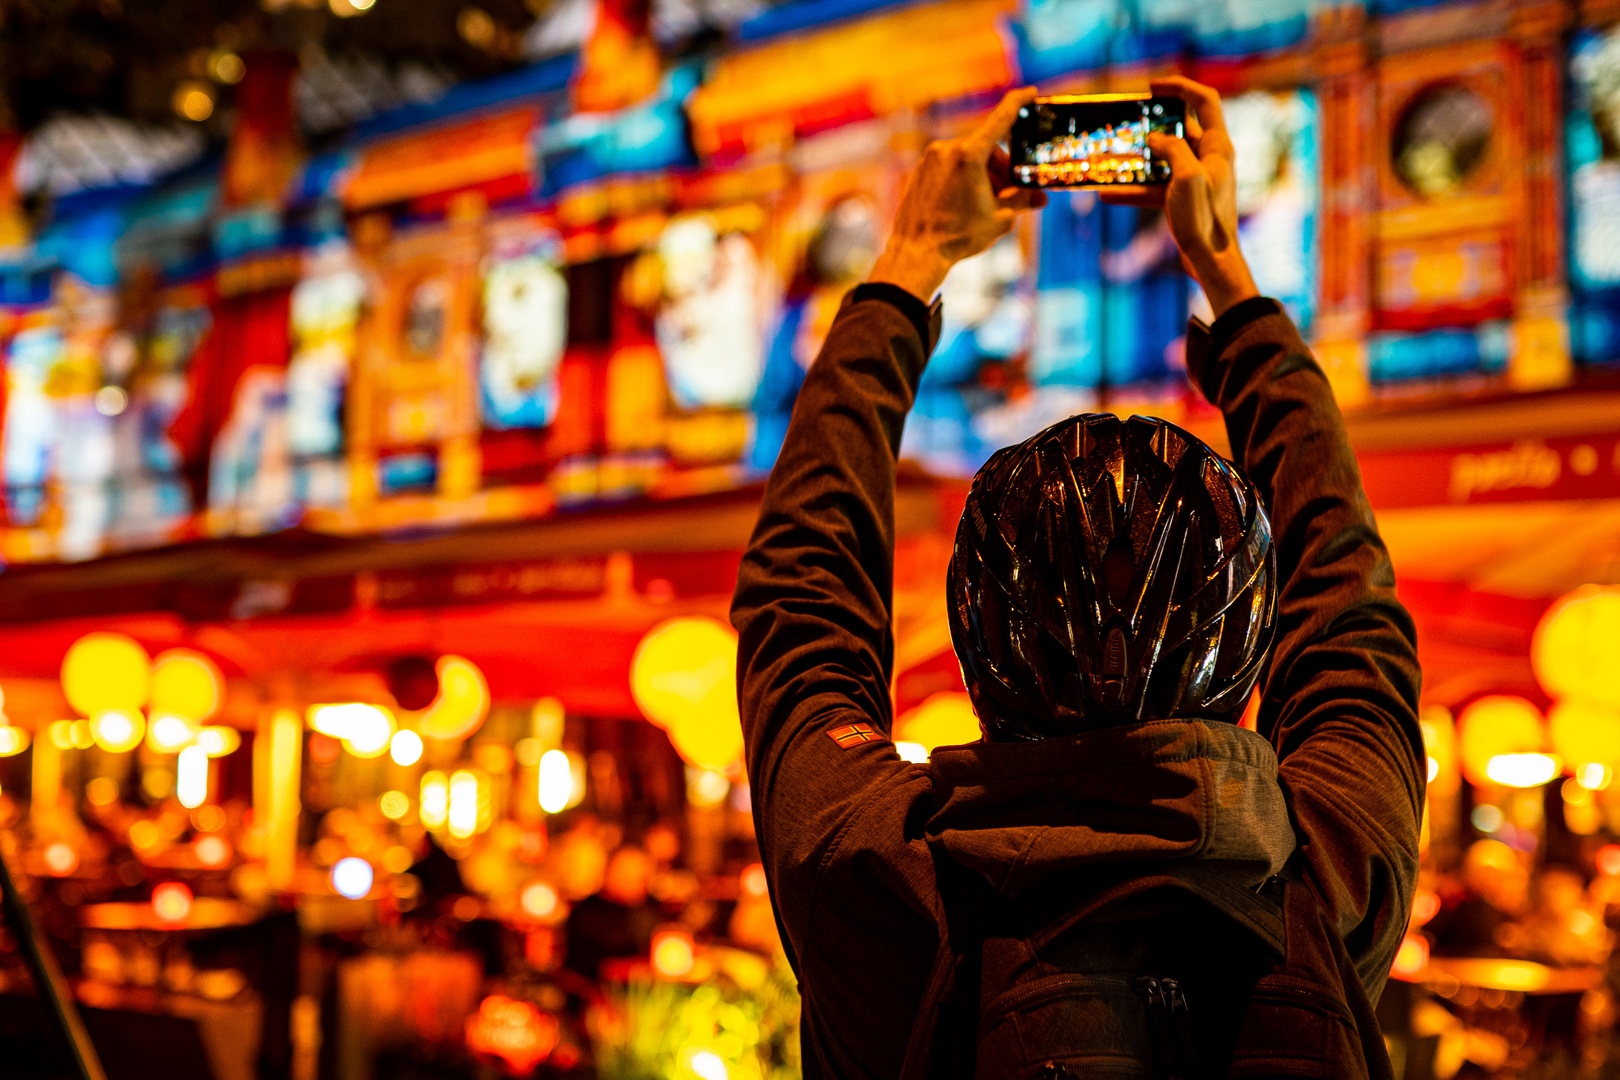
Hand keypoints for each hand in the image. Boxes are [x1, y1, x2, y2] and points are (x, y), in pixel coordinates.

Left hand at [868, 87, 1047, 300]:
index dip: (1018, 103)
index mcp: (969, 155)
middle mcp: (947, 149)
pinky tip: (966, 204)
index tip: (1030, 92)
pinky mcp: (921, 169)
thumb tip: (1041, 198)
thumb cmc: (958, 237)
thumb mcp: (999, 218)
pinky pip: (950, 166)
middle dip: (1002, 170)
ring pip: (969, 158)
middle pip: (987, 149)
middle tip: (1013, 195)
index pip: (1000, 119)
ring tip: (988, 205)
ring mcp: (931, 158)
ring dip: (984, 176)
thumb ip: (1022, 201)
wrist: (916, 254)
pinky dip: (964, 178)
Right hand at [1101, 76, 1258, 317]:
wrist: (1211, 261)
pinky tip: (1106, 194)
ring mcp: (1196, 178)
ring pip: (1163, 158)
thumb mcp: (1186, 177)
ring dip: (1138, 157)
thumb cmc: (1204, 218)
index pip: (1204, 100)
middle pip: (1181, 127)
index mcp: (1217, 146)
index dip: (1180, 88)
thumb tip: (1154, 138)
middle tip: (1128, 121)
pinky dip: (1133, 189)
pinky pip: (1155, 186)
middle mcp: (1209, 158)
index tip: (1153, 87)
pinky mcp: (1183, 199)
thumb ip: (1171, 149)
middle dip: (1152, 123)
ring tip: (1112, 155)